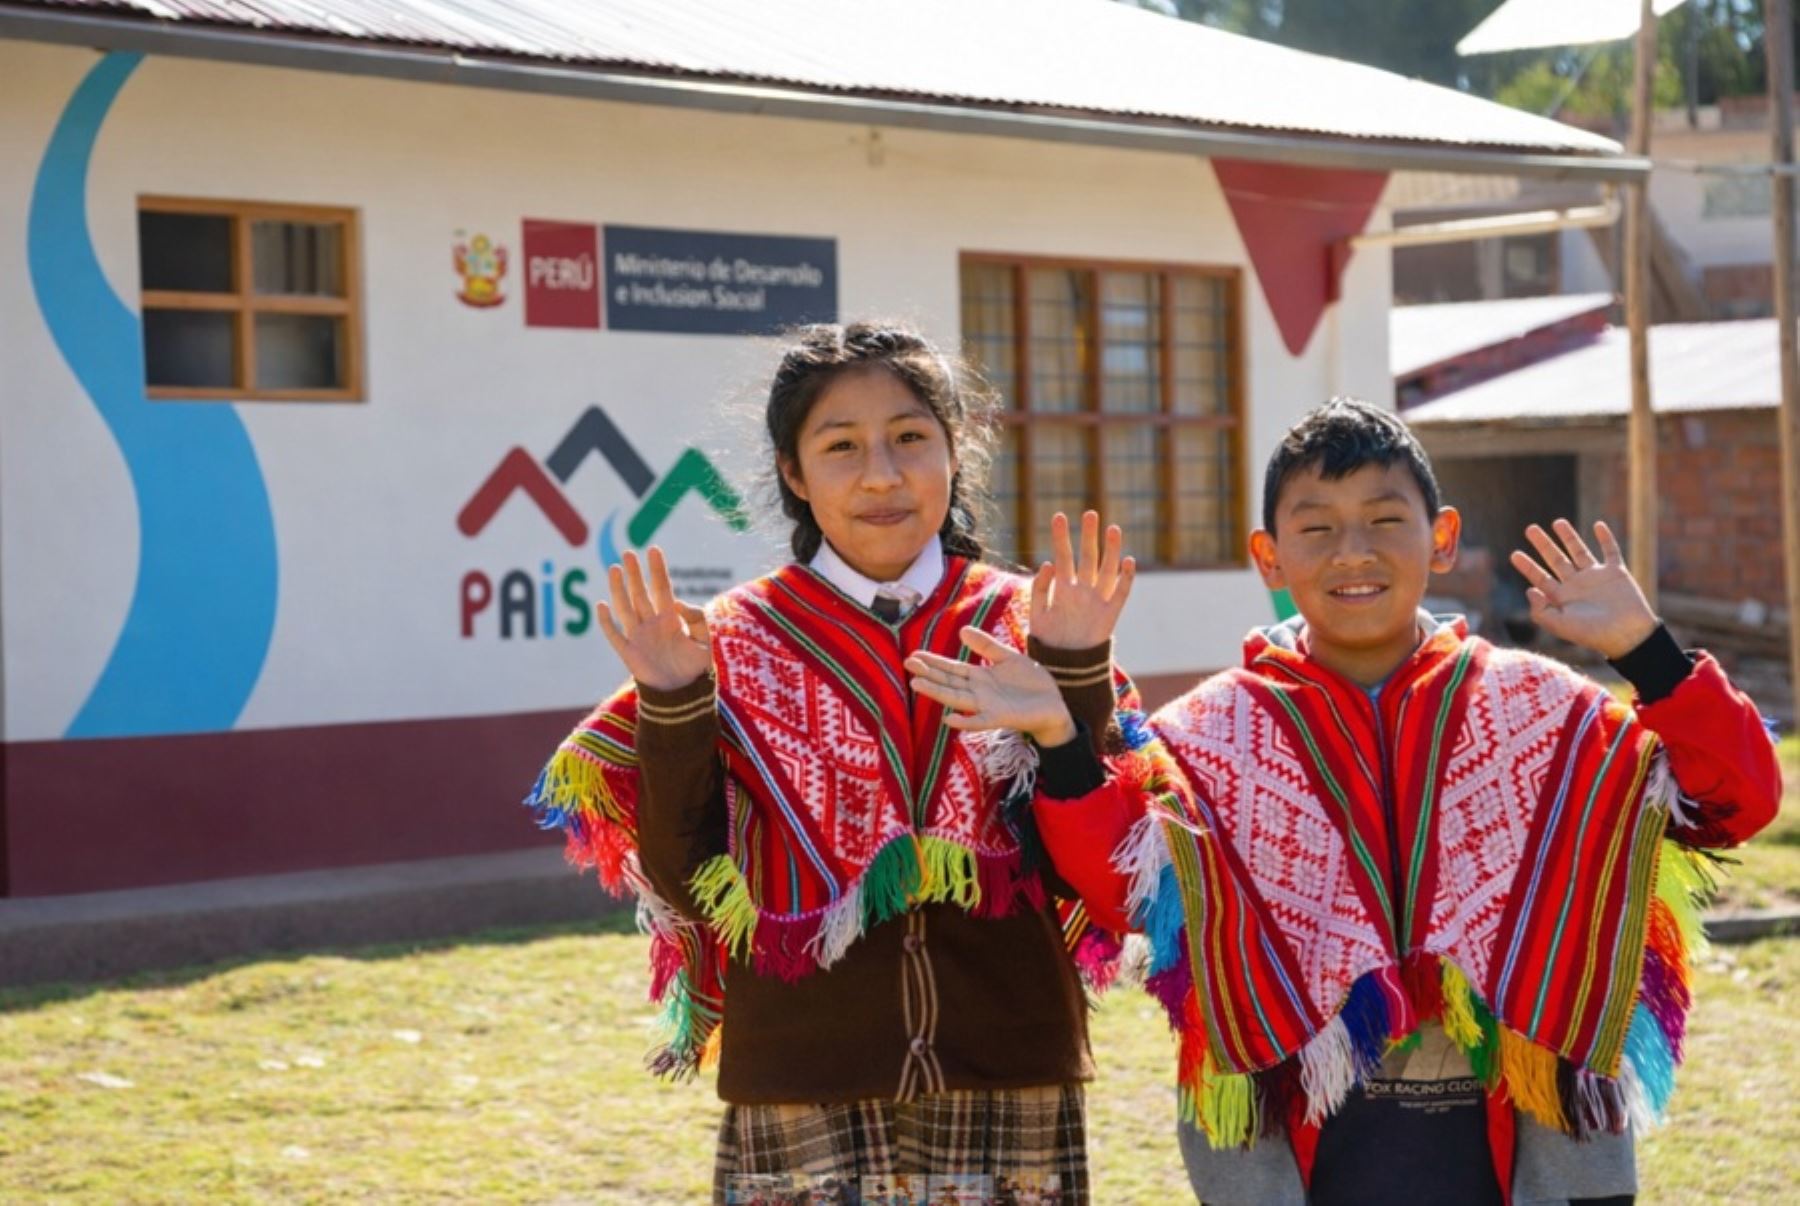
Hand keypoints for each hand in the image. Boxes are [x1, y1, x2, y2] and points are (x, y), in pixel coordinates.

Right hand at [595, 547, 712, 691]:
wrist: (681, 693)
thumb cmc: (694, 667)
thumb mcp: (704, 642)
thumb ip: (697, 619)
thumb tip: (677, 603)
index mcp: (671, 618)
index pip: (662, 588)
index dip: (657, 569)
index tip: (654, 550)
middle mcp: (652, 623)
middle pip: (640, 593)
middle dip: (635, 573)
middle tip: (628, 552)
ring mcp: (638, 636)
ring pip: (625, 607)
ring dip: (619, 589)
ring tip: (614, 568)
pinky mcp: (628, 653)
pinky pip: (614, 634)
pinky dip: (606, 621)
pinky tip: (601, 605)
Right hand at [906, 627, 1077, 745]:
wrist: (1055, 704)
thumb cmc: (1032, 683)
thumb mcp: (1009, 658)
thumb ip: (987, 646)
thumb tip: (961, 630)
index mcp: (980, 676)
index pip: (952, 668)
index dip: (933, 662)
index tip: (914, 655)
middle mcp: (979, 692)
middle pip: (949, 681)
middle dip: (929, 673)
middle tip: (908, 663)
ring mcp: (988, 705)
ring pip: (957, 698)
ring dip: (937, 692)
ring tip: (917, 684)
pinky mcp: (1001, 717)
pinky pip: (979, 721)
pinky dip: (965, 721)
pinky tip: (949, 719)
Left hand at [1028, 511, 1136, 650]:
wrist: (1065, 666)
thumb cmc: (1048, 640)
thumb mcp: (1036, 614)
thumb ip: (1039, 590)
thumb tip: (1048, 563)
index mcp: (1063, 588)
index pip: (1063, 556)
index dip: (1061, 537)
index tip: (1059, 516)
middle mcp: (1082, 590)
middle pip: (1088, 557)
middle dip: (1089, 536)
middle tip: (1090, 514)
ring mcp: (1097, 600)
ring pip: (1106, 570)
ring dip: (1111, 550)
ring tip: (1113, 528)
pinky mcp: (1110, 614)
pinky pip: (1121, 593)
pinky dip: (1126, 578)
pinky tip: (1128, 561)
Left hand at [1509, 519, 1657, 658]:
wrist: (1627, 635)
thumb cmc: (1593, 634)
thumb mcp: (1560, 625)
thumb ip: (1541, 611)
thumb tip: (1529, 590)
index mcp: (1562, 598)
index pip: (1540, 578)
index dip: (1527, 566)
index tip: (1514, 554)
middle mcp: (1577, 585)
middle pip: (1556, 559)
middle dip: (1543, 544)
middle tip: (1529, 529)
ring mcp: (1596, 577)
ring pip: (1579, 552)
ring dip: (1569, 537)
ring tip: (1557, 522)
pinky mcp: (1616, 573)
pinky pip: (1611, 552)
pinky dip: (1606, 538)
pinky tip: (1598, 525)